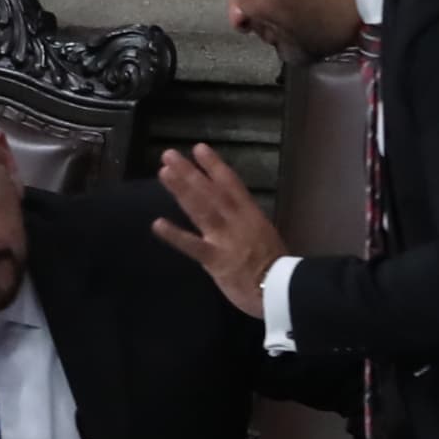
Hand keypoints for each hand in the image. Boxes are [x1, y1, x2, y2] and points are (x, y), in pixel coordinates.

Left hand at [150, 143, 286, 317]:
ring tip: (164, 173)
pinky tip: (157, 224)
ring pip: (200, 209)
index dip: (214, 165)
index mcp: (250, 214)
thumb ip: (245, 222)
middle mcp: (236, 220)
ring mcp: (225, 238)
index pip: (230, 183)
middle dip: (190, 172)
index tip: (199, 148)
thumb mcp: (263, 234)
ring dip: (181, 190)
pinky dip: (175, 235)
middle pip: (210, 191)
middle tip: (168, 155)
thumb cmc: (275, 266)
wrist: (281, 289)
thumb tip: (231, 211)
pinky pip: (193, 246)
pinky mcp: (215, 259)